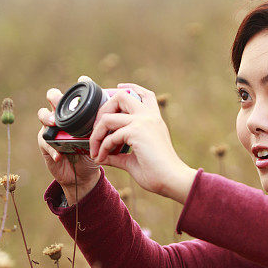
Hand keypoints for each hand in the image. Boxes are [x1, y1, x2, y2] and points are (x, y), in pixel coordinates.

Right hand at [37, 78, 100, 194]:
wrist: (85, 176)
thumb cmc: (95, 152)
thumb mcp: (104, 137)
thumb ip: (110, 125)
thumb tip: (126, 111)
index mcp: (78, 112)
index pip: (75, 93)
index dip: (78, 85)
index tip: (84, 80)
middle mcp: (63, 116)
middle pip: (53, 97)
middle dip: (56, 96)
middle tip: (60, 101)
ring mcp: (52, 129)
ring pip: (43, 116)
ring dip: (48, 117)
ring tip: (54, 123)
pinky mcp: (46, 145)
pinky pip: (45, 142)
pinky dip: (53, 148)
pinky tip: (60, 154)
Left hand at [89, 82, 196, 201]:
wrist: (172, 180)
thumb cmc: (158, 173)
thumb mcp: (133, 160)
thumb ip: (118, 155)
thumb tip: (102, 157)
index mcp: (153, 120)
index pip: (144, 94)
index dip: (130, 87)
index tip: (119, 87)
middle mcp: (149, 117)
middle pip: (121, 96)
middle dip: (103, 109)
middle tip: (97, 129)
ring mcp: (143, 122)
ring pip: (108, 116)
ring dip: (96, 134)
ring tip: (95, 150)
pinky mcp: (136, 132)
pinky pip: (110, 136)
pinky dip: (101, 148)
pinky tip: (101, 158)